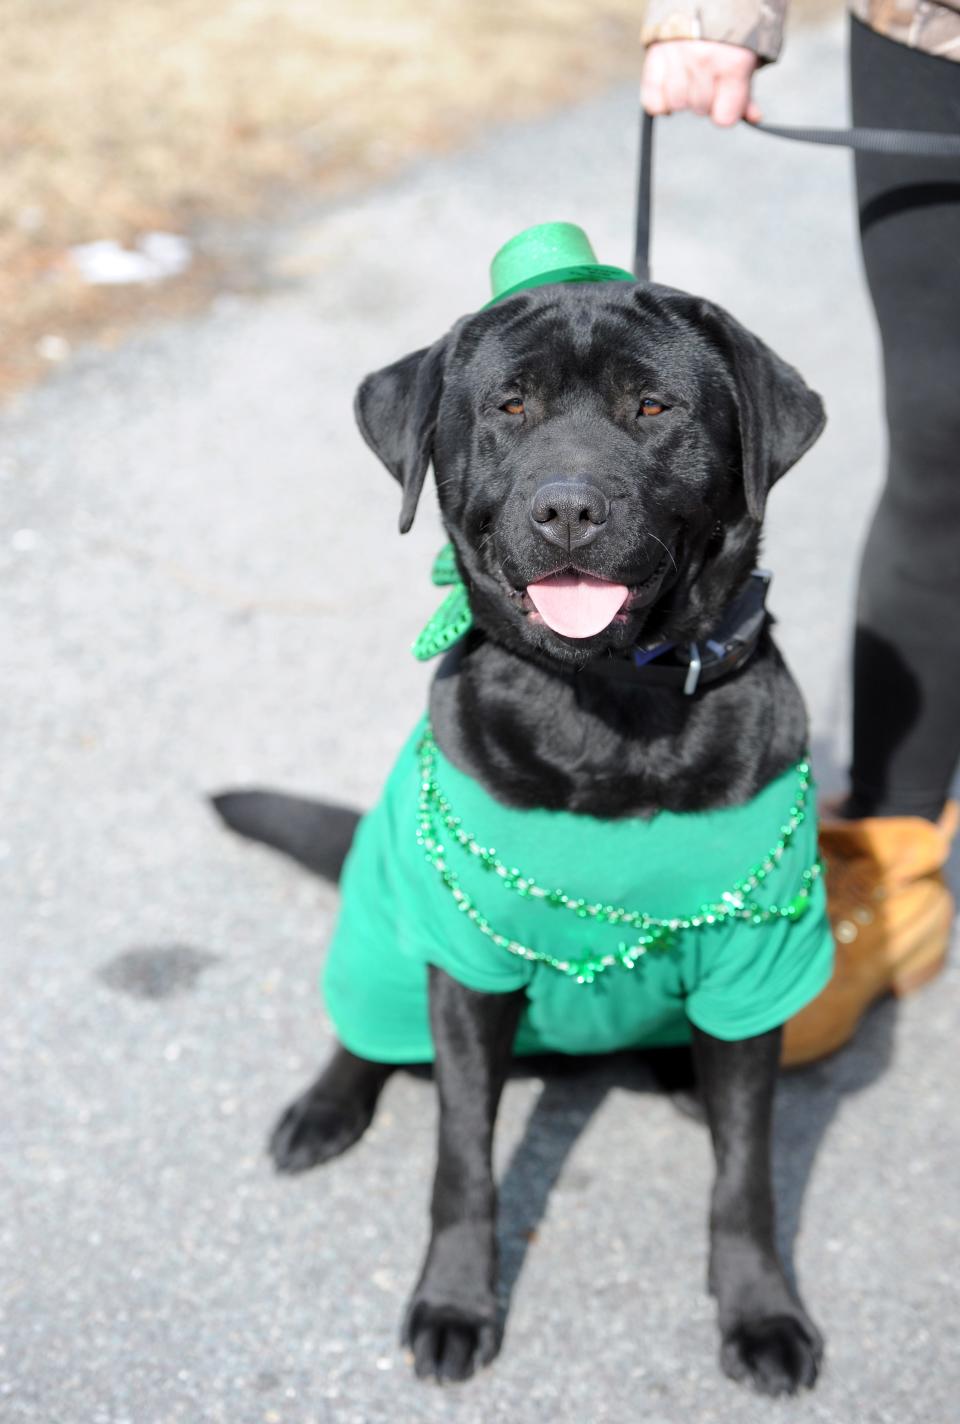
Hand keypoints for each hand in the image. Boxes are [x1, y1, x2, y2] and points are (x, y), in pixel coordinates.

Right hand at [642, 41, 760, 126]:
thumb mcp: (749, 52)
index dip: (726, 110)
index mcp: (733, 62)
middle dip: (706, 98)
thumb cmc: (734, 22)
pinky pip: (652, 100)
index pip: (724, 118)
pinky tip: (669, 87)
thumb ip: (746, 87)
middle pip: (700, 110)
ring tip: (689, 75)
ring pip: (676, 104)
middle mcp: (704, 61)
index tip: (727, 97)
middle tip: (709, 75)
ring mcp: (677, 57)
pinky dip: (659, 100)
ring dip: (683, 96)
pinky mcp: (655, 54)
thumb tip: (754, 118)